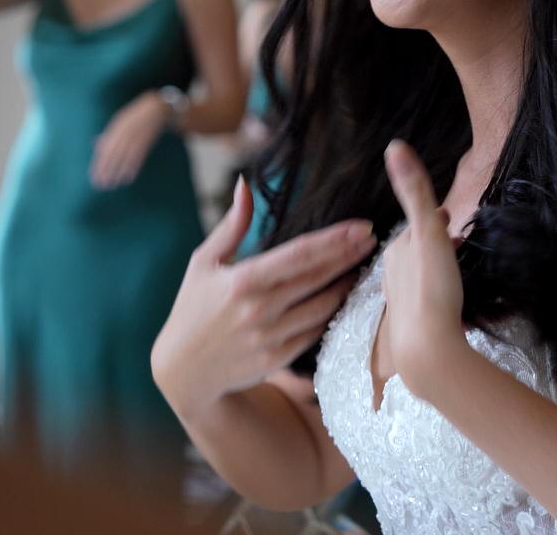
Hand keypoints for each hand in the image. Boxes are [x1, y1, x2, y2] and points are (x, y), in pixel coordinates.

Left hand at [90, 91, 171, 187]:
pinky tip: (128, 177)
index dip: (98, 164)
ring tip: (113, 184)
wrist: (156, 108)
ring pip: (125, 156)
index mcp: (116, 127)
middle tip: (102, 184)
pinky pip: (138, 155)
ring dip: (118, 171)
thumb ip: (108, 135)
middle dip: (106, 170)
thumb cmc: (135, 117)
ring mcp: (136, 135)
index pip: (104, 149)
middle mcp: (124, 131)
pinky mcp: (147, 140)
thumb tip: (94, 145)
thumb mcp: (119, 122)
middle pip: (113, 154)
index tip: (94, 177)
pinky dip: (133, 167)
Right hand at [152, 178, 378, 417]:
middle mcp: (259, 309)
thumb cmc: (192, 308)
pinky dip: (333, 312)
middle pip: (318, 276)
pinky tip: (345, 297)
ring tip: (364, 266)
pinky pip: (316, 331)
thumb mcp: (203, 262)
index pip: (300, 254)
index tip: (361, 226)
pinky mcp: (279, 359)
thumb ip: (231, 225)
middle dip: (349, 255)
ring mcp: (271, 337)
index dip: (335, 239)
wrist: (184, 371)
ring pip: (323, 306)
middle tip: (373, 238)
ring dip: (347, 284)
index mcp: (242, 280)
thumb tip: (244, 185)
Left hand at [380, 139, 470, 401]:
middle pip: (418, 250)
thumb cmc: (431, 289)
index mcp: (396, 252)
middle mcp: (393, 276)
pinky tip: (449, 304)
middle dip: (436, 242)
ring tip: (455, 270)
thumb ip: (414, 190)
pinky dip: (438, 293)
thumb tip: (394, 145)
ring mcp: (402, 303)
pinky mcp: (414, 328)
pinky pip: (428, 301)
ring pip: (421, 276)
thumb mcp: (427, 232)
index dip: (435, 217)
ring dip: (437, 268)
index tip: (451, 216)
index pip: (417, 225)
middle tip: (459, 240)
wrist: (428, 351)